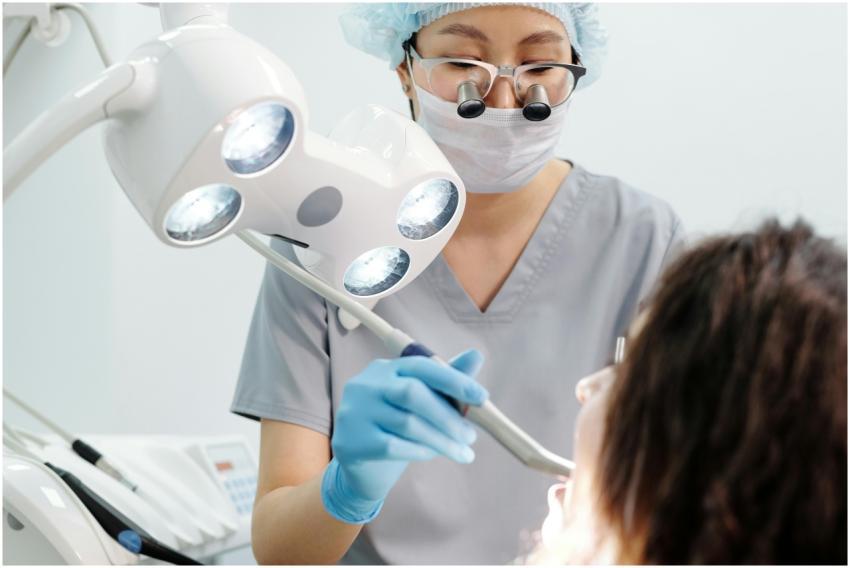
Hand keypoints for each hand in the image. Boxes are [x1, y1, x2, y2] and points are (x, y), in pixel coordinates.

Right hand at [321, 350, 487, 523]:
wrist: (360, 467)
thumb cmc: (395, 427)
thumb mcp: (421, 403)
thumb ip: (445, 381)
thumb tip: (477, 355)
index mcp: (384, 369)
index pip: (421, 365)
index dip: (453, 379)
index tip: (482, 398)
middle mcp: (365, 385)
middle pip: (412, 393)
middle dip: (448, 416)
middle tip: (471, 436)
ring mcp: (355, 413)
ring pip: (407, 423)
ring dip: (442, 439)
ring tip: (462, 452)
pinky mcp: (352, 442)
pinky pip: (394, 445)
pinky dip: (420, 450)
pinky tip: (433, 455)